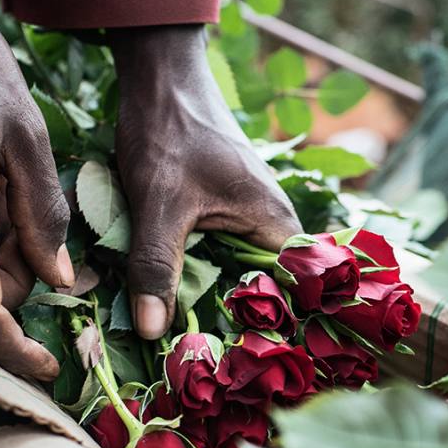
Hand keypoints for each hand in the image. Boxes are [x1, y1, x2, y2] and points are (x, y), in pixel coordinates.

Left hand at [109, 25, 301, 338]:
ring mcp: (251, 220)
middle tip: (210, 368)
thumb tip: (153, 332)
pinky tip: (177, 307)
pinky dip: (202, 282)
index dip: (272, 331)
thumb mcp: (159, 203)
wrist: (161, 79)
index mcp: (278, 224)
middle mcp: (274, 226)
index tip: (242, 364)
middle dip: (237, 327)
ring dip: (217, 306)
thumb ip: (157, 266)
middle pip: (265, 293)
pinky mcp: (226, 216)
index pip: (293, 295)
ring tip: (193, 348)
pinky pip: (222, 261)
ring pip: (240, 278)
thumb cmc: (170, 133)